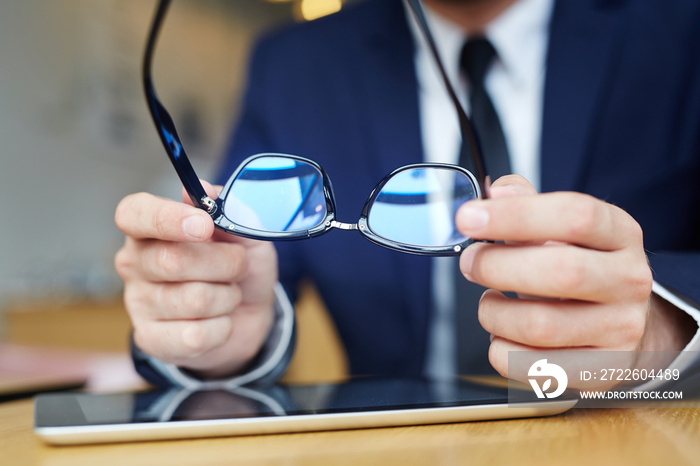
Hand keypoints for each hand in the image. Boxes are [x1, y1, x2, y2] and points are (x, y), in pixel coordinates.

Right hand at [114, 181, 276, 378]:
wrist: (248, 314)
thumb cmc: (238, 266)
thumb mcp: (245, 235)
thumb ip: (228, 210)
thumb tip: (204, 189)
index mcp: (150, 227)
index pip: (135, 214)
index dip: (168, 218)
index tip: (204, 225)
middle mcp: (135, 262)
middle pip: (173, 260)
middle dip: (224, 263)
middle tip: (238, 264)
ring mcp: (138, 302)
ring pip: (193, 300)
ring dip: (227, 296)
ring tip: (228, 293)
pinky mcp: (150, 339)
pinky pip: (194, 336)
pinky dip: (222, 327)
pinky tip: (219, 321)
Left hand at [456, 176, 692, 388]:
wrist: (621, 323)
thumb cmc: (579, 267)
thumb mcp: (562, 228)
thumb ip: (528, 204)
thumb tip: (497, 190)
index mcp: (619, 233)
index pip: (574, 215)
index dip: (515, 215)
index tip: (468, 218)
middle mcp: (629, 279)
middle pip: (560, 272)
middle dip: (496, 266)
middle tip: (470, 263)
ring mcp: (621, 328)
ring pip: (540, 325)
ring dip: (494, 312)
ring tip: (490, 303)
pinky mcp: (601, 370)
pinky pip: (531, 365)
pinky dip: (500, 349)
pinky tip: (504, 334)